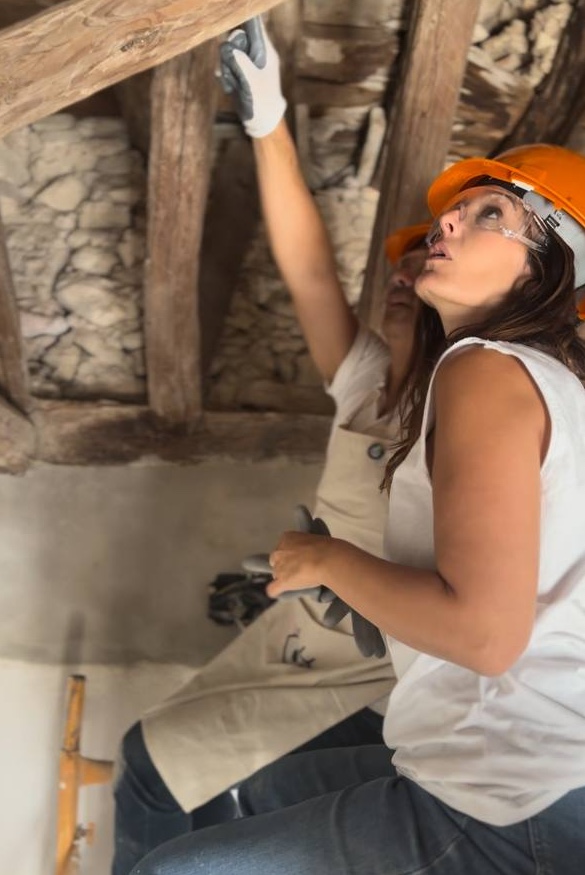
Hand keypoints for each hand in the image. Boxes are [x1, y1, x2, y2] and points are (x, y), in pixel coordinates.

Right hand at [218, 16, 286, 137]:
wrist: (263, 122)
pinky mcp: (240, 75)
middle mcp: (257, 56)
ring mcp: (248, 66)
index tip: (235, 35)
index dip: (245, 27)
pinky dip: (225, 74)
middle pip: (239, 40)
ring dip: (227, 65)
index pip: (256, 29)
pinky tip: (227, 84)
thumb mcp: (253, 79)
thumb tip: (229, 46)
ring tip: (232, 80)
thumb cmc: (263, 101)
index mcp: (266, 53)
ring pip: (230, 54)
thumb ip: (241, 61)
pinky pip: (228, 67)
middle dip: (231, 51)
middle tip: (231, 65)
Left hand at [269, 506, 387, 658]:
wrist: (329, 559)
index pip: (283, 549)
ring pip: (276, 574)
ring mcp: (280, 567)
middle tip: (299, 572)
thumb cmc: (328, 547)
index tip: (301, 561)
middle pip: (277, 561)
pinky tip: (280, 593)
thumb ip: (314, 545)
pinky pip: (273, 589)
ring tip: (298, 583)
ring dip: (284, 578)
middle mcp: (280, 551)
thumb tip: (321, 546)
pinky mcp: (282, 582)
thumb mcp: (319, 540)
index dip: (291, 556)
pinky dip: (276, 591)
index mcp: (288, 538)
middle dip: (285, 566)